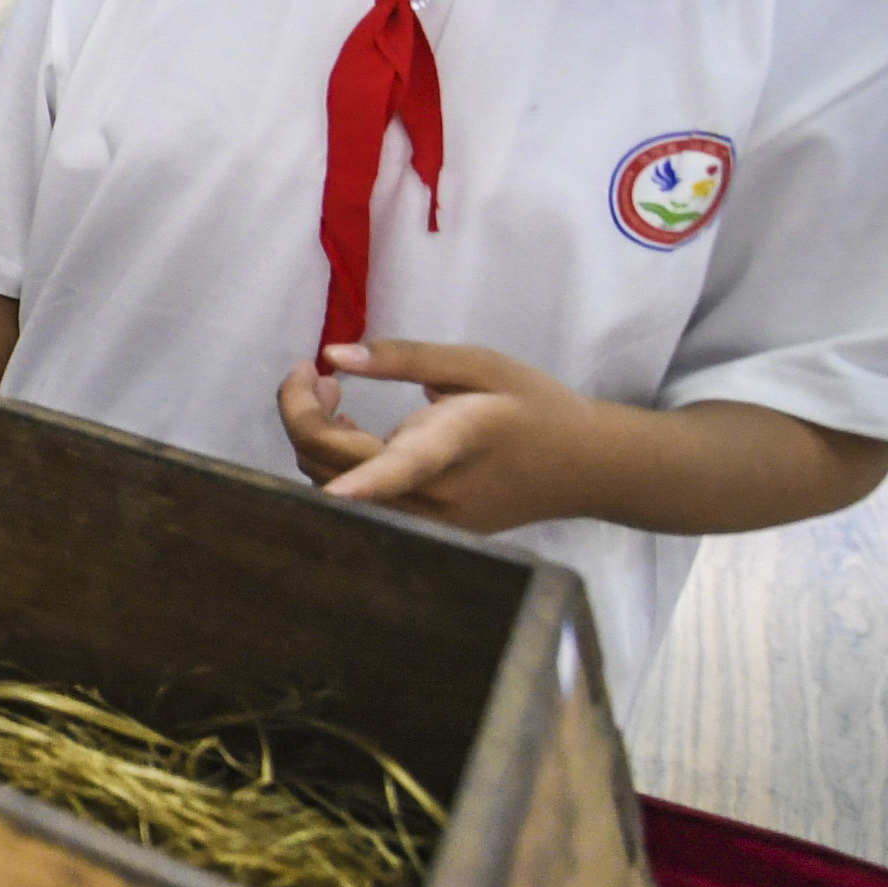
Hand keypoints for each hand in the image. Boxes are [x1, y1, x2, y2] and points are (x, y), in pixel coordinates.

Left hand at [278, 339, 598, 532]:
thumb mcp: (476, 365)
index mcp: (455, 444)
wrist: (584, 467)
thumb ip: (404, 358)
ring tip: (333, 393)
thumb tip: (334, 355)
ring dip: (315, 438)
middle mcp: (436, 496)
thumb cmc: (533, 405)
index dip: (366, 482)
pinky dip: (336, 464)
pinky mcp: (422, 531)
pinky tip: (353, 431)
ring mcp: (428, 522)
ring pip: (335, 489)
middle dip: (303, 415)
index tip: (337, 490)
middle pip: (336, 469)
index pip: (400, 467)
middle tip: (316, 373)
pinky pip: (358, 502)